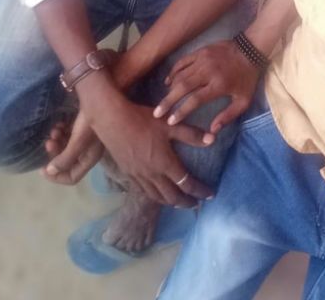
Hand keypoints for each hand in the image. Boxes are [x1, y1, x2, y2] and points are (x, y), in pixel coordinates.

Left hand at [43, 110, 103, 184]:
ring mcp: (85, 139)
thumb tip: (50, 172)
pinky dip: (61, 133)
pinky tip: (59, 125)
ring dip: (57, 142)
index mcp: (89, 158)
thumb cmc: (89, 121)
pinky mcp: (82, 129)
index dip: (56, 176)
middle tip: (48, 142)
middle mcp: (87, 151)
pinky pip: (67, 137)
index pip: (72, 178)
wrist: (97, 96)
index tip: (42, 168)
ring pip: (65, 148)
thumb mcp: (78, 141)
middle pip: (66, 162)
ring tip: (54, 131)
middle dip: (55, 154)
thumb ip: (65, 159)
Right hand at [90, 98, 213, 206]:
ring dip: (170, 202)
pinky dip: (155, 196)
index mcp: (165, 164)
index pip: (187, 184)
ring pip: (156, 197)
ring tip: (178, 202)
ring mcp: (138, 176)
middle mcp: (152, 175)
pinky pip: (144, 191)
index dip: (200, 191)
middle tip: (196, 204)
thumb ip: (191, 134)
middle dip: (186, 202)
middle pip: (172, 196)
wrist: (112, 120)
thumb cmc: (143, 120)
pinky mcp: (128, 174)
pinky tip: (157, 192)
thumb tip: (213, 139)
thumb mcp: (170, 125)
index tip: (210, 195)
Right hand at [153, 41, 260, 134]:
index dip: (181, 111)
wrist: (250, 50)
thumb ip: (228, 116)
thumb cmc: (247, 78)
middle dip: (168, 101)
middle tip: (157, 112)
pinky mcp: (200, 51)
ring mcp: (203, 59)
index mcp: (219, 85)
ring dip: (169, 89)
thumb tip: (213, 131)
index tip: (171, 121)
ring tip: (163, 101)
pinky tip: (168, 82)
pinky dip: (173, 72)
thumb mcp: (244, 100)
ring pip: (180, 75)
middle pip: (182, 87)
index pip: (195, 100)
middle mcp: (208, 72)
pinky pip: (182, 62)